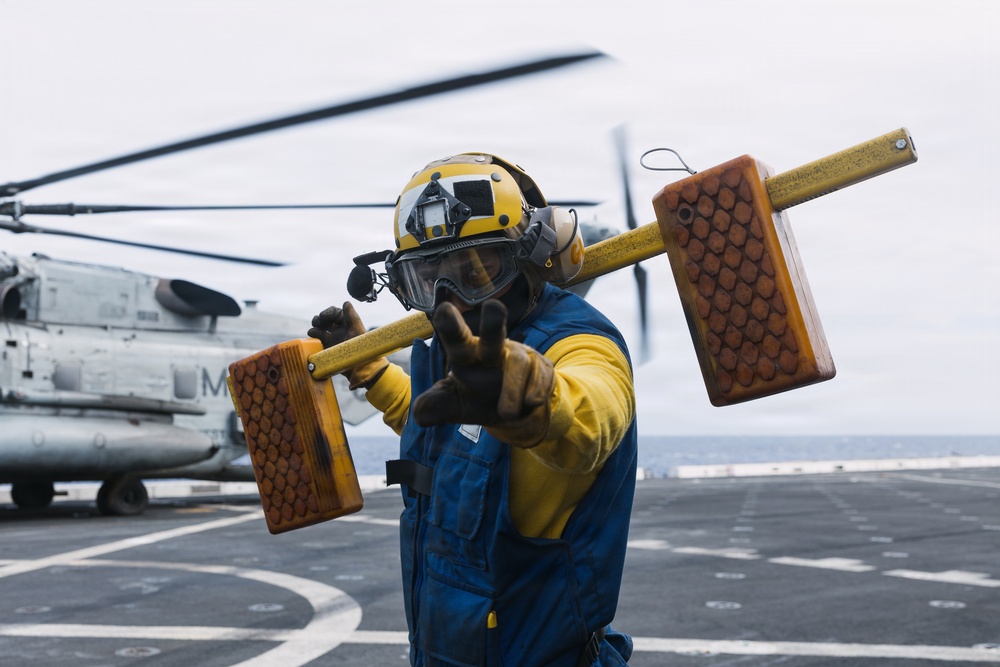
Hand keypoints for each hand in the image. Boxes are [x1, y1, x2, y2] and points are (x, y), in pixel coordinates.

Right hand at [308, 302, 365, 349]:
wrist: (359, 367)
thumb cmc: (362, 348)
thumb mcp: (358, 330)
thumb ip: (352, 316)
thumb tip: (346, 302)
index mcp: (347, 324)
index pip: (336, 313)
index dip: (329, 312)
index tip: (324, 315)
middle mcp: (339, 330)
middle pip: (326, 320)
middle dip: (320, 319)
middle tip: (317, 321)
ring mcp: (333, 339)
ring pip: (321, 329)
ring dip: (316, 327)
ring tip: (313, 330)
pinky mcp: (327, 347)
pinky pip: (318, 339)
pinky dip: (314, 336)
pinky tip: (312, 335)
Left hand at [412, 300, 554, 444]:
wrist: (516, 413)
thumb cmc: (478, 400)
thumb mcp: (455, 406)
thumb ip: (438, 407)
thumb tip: (419, 414)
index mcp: (467, 356)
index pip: (456, 340)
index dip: (451, 326)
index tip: (443, 310)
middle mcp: (493, 350)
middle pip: (492, 336)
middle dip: (492, 322)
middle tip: (494, 306)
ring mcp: (520, 356)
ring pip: (519, 364)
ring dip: (513, 390)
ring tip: (507, 414)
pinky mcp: (542, 366)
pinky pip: (542, 377)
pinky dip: (536, 392)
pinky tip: (531, 403)